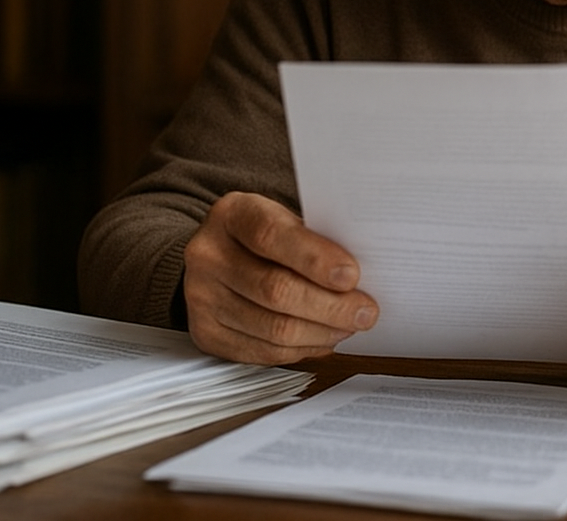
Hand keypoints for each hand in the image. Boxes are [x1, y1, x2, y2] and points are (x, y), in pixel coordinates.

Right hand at [182, 190, 378, 363]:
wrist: (219, 256)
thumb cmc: (265, 236)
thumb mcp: (284, 219)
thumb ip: (314, 240)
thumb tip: (359, 277)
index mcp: (231, 215)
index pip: (271, 236)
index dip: (315, 258)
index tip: (352, 275)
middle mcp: (208, 255)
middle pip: (275, 289)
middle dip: (330, 306)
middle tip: (365, 312)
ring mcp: (201, 297)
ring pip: (272, 328)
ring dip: (321, 332)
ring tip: (349, 326)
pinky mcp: (205, 333)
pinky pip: (262, 352)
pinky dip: (301, 349)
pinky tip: (323, 339)